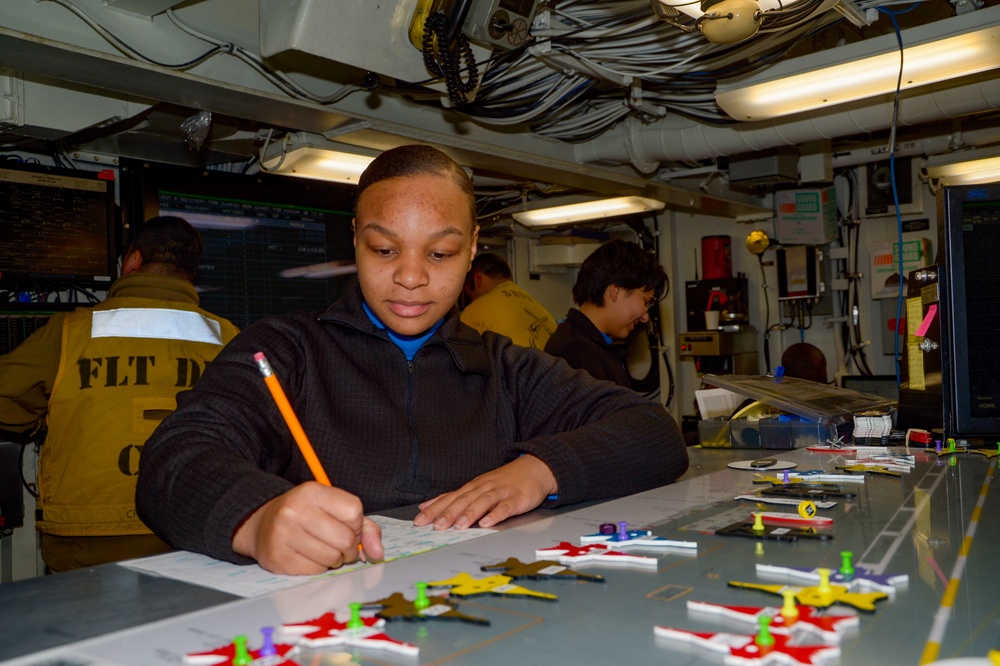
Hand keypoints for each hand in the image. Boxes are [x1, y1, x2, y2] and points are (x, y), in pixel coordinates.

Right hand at [232, 482, 383, 574]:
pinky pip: (316, 571)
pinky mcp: (278, 558)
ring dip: (335, 559)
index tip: (348, 526)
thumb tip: (378, 553)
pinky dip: (319, 568)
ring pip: (332, 558)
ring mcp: (284, 535)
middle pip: (345, 538)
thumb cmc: (305, 515)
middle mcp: (295, 510)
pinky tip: (310, 557)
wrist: (262, 524)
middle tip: (340, 545)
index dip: (357, 524)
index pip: (354, 511)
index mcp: (312, 492)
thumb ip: (365, 526)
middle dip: (349, 547)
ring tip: (324, 549)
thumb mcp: (333, 508)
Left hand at [413, 454, 556, 529]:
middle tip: (435, 526)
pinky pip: (504, 507)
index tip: (419, 520)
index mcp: (472, 487)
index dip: (434, 509)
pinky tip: (487, 523)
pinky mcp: (516, 499)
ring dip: (470, 514)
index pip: (450, 498)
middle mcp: (483, 488)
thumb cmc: (503, 481)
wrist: (533, 469)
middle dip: (448, 513)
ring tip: (458, 526)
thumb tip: (427, 505)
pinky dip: (495, 515)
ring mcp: (500, 492)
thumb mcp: (477, 487)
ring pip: (482, 502)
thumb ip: (454, 497)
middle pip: (463, 500)